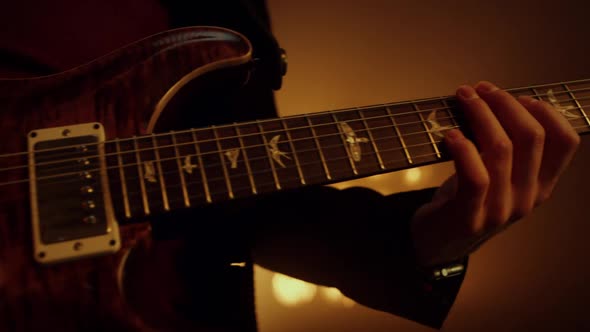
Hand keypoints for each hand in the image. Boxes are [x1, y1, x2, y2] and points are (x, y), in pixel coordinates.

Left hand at [410, 81, 579, 266]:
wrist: (439, 243)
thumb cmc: (466, 199)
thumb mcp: (498, 175)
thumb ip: (507, 148)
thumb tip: (498, 99)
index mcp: (541, 185)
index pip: (566, 143)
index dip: (547, 112)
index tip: (518, 96)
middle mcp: (528, 198)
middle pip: (532, 137)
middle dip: (504, 103)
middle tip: (480, 89)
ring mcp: (501, 210)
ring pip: (502, 149)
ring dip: (480, 114)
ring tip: (462, 98)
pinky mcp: (471, 217)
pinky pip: (475, 175)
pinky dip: (462, 148)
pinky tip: (449, 134)